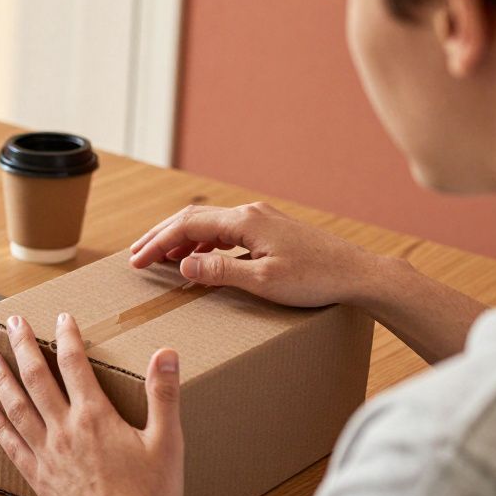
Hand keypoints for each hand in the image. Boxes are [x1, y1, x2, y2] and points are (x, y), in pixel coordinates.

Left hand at [0, 313, 183, 495]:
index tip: (61, 318)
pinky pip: (11, 445)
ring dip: (1, 379)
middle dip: (22, 346)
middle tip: (12, 322)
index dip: (67, 336)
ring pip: (16, 407)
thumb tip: (165, 353)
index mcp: (95, 417)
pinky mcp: (39, 478)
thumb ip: (164, 395)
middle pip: (36, 378)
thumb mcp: (167, 442)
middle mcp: (64, 430)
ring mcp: (47, 454)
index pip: (74, 364)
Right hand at [128, 202, 380, 307]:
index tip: (136, 261)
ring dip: (181, 238)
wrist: (359, 274)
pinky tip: (199, 256)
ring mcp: (262, 220)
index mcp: (245, 221)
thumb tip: (184, 263)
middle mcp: (251, 213)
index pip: (186, 226)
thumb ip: (220, 271)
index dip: (157, 243)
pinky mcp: (271, 230)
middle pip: (193, 218)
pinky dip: (203, 242)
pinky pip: (225, 231)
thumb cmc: (315, 280)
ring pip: (209, 223)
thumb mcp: (263, 281)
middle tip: (136, 254)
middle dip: (161, 236)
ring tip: (161, 257)